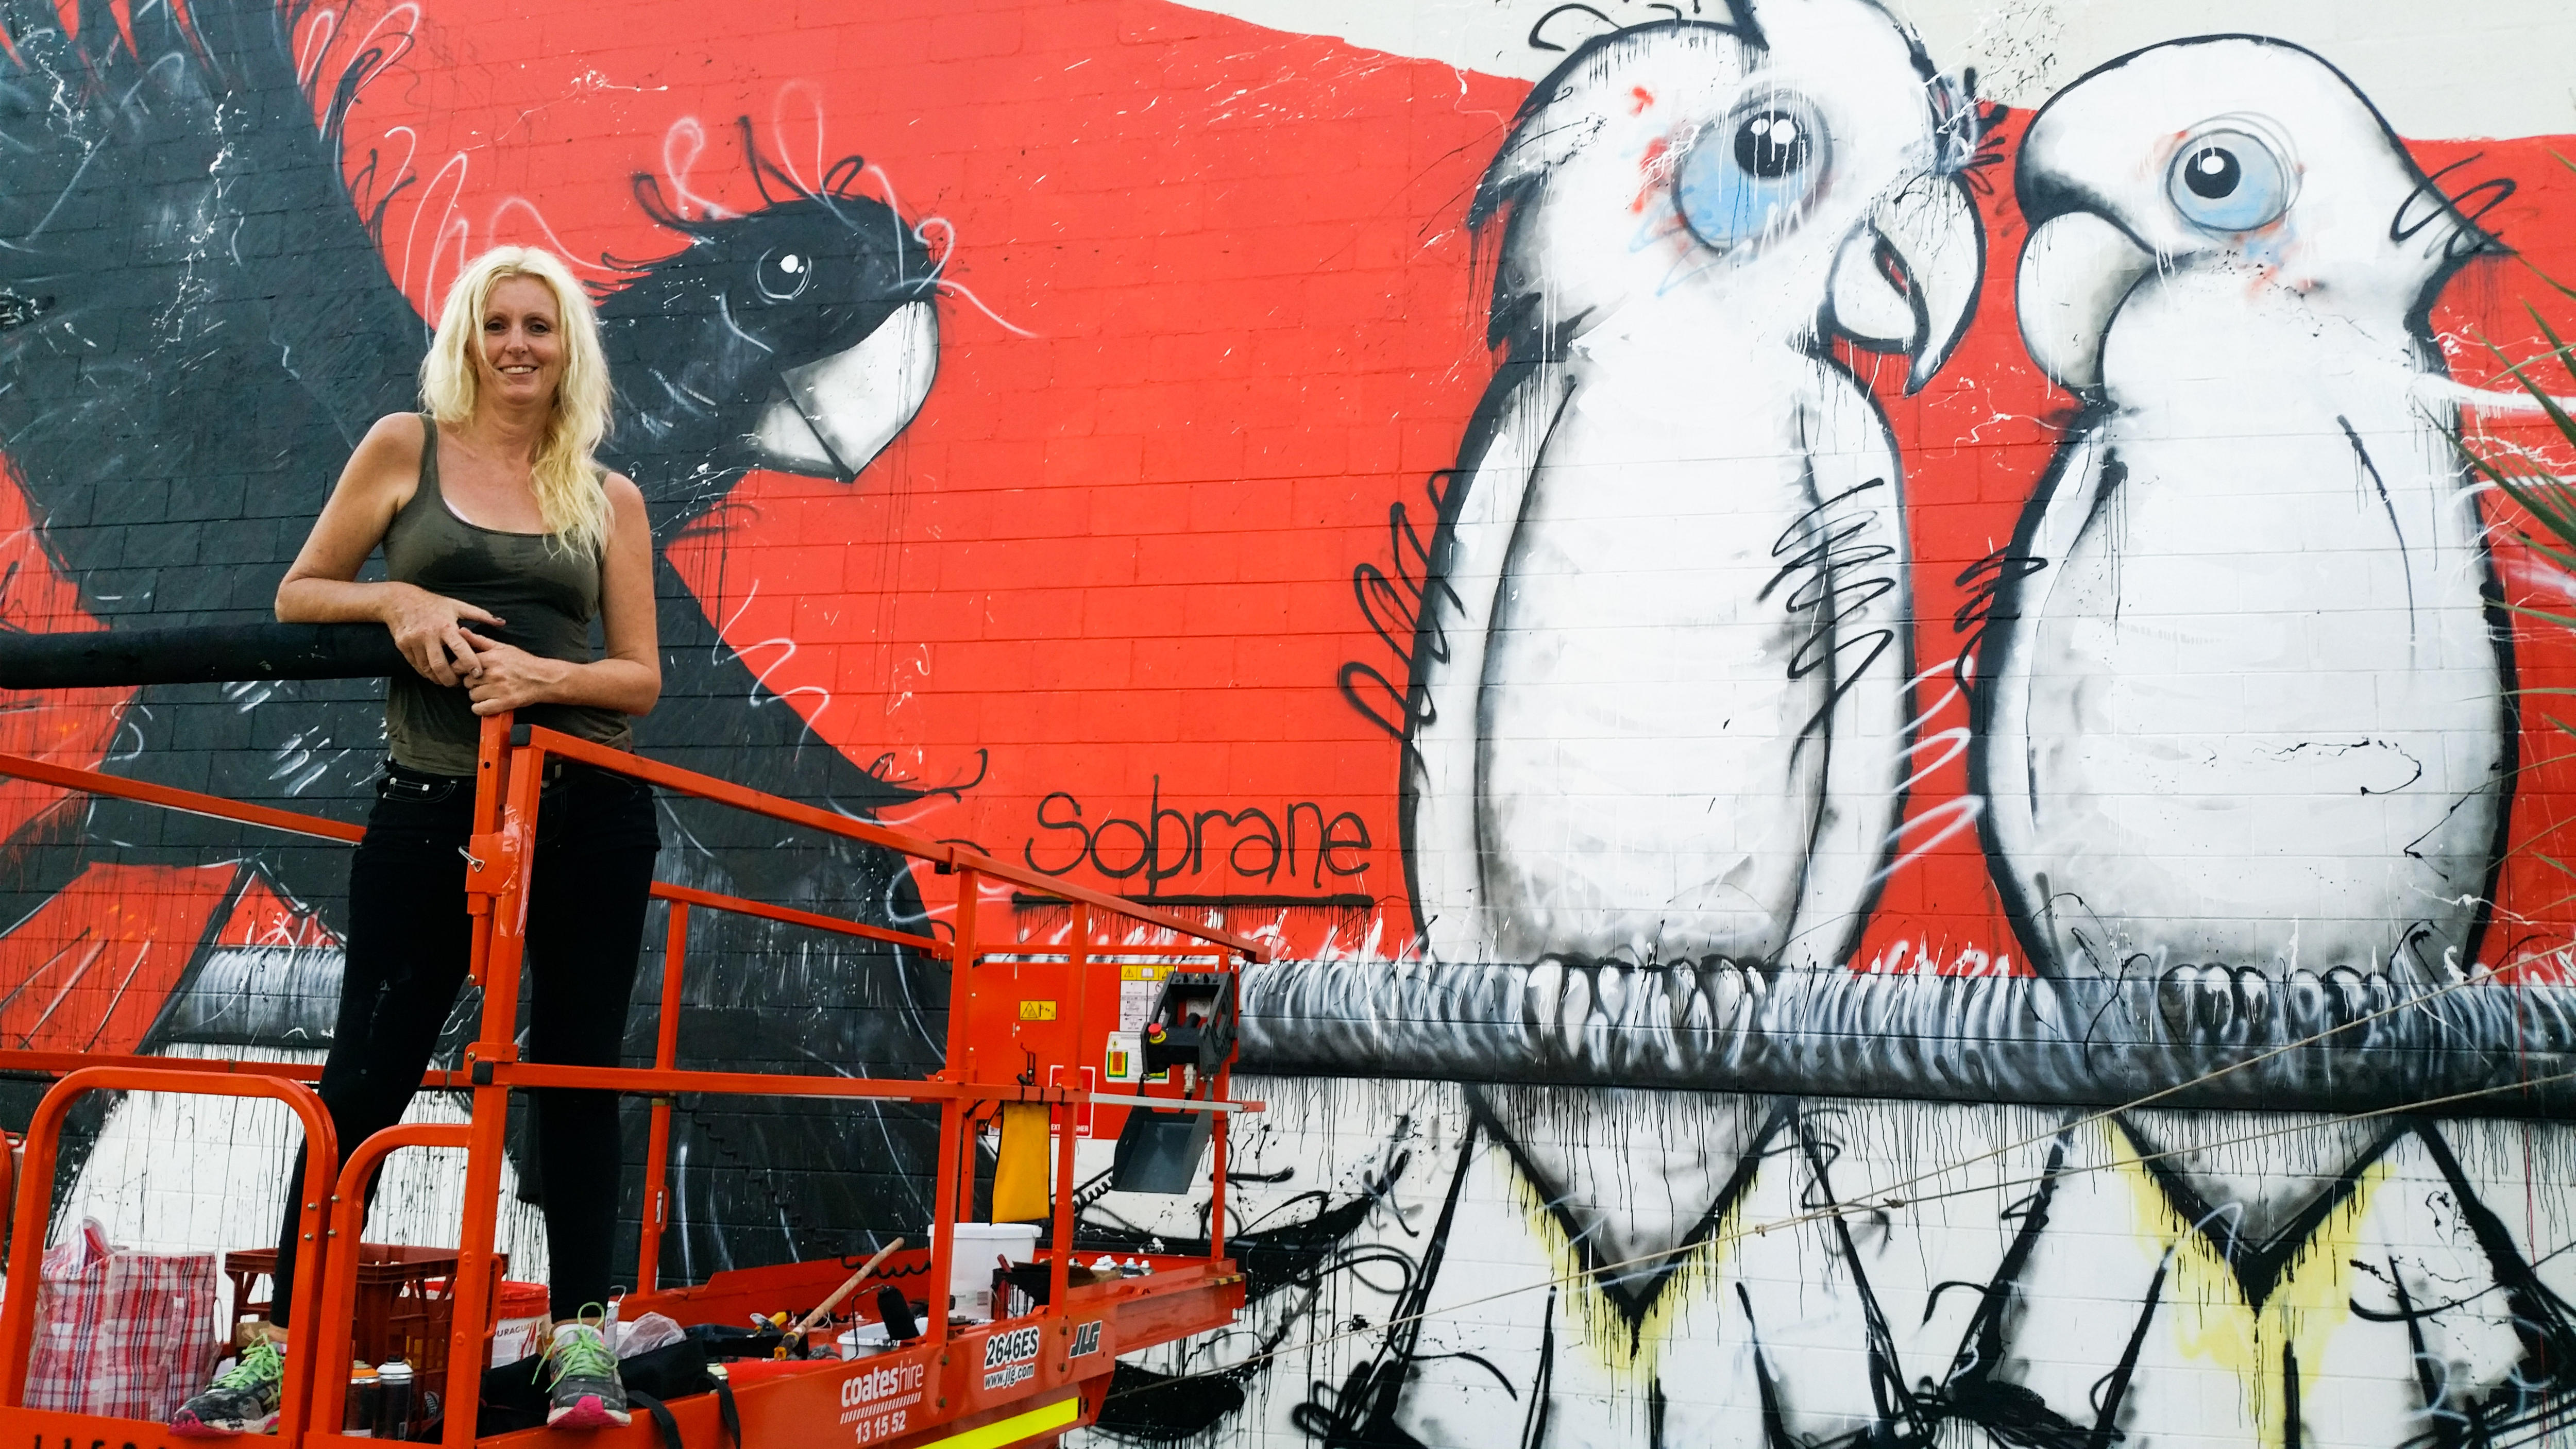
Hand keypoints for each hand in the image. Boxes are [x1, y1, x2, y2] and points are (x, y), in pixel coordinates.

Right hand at [381, 583, 503, 687]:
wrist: (400, 600)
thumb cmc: (433, 604)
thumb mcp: (457, 606)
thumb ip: (481, 615)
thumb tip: (502, 622)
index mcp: (445, 625)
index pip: (460, 649)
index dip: (470, 663)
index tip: (478, 674)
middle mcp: (429, 634)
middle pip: (441, 665)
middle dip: (451, 679)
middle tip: (459, 683)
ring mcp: (414, 641)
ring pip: (427, 669)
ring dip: (438, 678)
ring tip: (447, 680)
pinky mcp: (403, 646)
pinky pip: (416, 666)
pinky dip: (426, 673)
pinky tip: (434, 674)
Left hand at [459, 630, 570, 714]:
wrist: (544, 678)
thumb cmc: (523, 662)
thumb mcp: (502, 647)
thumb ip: (479, 640)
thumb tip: (461, 631)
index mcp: (491, 658)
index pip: (460, 665)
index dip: (461, 669)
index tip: (468, 671)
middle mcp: (493, 674)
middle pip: (466, 682)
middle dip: (473, 682)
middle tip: (484, 680)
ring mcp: (498, 690)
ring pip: (473, 696)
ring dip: (478, 695)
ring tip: (489, 690)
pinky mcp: (504, 703)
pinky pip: (480, 709)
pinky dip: (481, 708)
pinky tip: (488, 702)